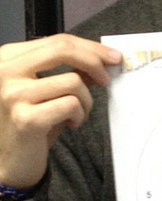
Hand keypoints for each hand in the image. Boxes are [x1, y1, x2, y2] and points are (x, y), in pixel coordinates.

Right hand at [0, 34, 121, 188]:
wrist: (13, 160)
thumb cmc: (33, 124)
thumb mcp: (49, 92)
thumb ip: (69, 72)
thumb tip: (101, 59)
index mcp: (9, 57)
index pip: (57, 40)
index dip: (90, 47)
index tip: (113, 56)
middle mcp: (5, 70)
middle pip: (62, 49)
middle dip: (94, 62)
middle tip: (107, 79)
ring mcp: (13, 94)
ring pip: (73, 82)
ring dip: (86, 101)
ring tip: (78, 114)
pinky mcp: (27, 118)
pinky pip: (71, 105)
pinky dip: (79, 115)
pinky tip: (71, 124)